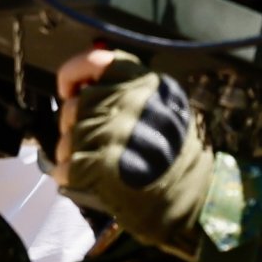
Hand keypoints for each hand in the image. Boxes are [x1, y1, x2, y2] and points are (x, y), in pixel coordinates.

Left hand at [55, 49, 212, 254]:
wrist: (196, 198)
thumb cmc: (180, 157)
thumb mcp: (167, 108)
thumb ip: (132, 94)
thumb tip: (89, 88)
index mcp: (144, 84)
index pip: (94, 63)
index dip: (73, 75)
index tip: (69, 90)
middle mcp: (126, 102)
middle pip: (74, 107)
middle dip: (74, 127)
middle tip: (90, 144)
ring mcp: (111, 133)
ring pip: (67, 139)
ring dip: (72, 155)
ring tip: (92, 167)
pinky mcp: (99, 165)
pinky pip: (66, 167)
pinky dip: (70, 177)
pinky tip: (87, 182)